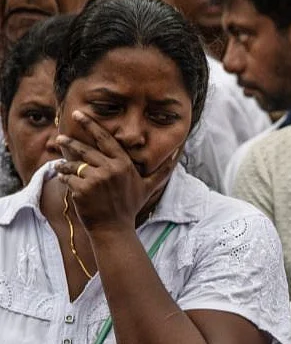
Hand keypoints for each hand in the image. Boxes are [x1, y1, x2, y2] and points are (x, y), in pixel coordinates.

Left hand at [54, 111, 177, 231]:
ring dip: (64, 165)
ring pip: (73, 165)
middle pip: (84, 149)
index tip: (79, 114)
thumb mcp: (148, 187)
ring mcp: (95, 179)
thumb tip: (178, 154)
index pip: (105, 139)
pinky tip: (66, 183)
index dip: (91, 125)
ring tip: (61, 167)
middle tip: (60, 138)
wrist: (114, 229)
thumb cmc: (130, 207)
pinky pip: (68, 179)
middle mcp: (110, 169)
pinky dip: (65, 180)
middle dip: (69, 142)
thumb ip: (162, 170)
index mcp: (124, 164)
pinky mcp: (82, 189)